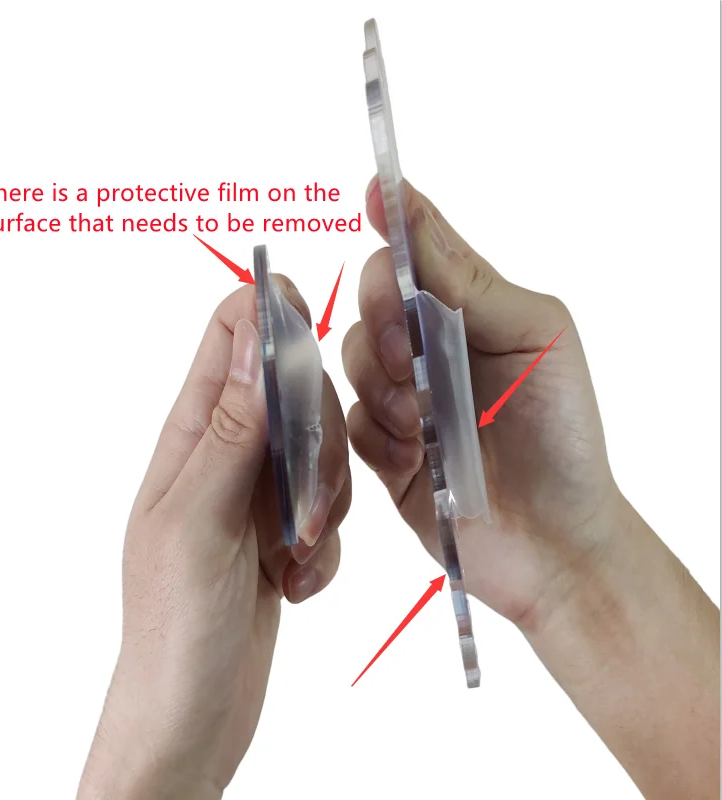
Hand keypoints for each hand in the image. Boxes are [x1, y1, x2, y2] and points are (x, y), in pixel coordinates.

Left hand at [79, 278, 350, 799]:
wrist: (191, 714)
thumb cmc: (175, 626)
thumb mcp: (198, 522)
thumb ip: (231, 430)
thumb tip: (257, 337)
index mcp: (192, 434)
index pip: (229, 334)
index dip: (272, 315)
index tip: (311, 340)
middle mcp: (227, 452)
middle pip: (295, 390)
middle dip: (320, 437)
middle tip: (307, 503)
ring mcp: (257, 492)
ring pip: (322, 449)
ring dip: (326, 501)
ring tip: (295, 554)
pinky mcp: (283, 531)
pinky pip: (329, 509)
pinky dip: (325, 546)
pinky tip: (294, 582)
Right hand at [345, 177, 718, 799]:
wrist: (552, 539)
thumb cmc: (561, 434)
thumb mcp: (532, 337)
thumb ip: (468, 279)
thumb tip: (409, 209)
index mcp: (468, 312)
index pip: (414, 255)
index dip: (393, 224)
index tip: (375, 196)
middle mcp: (428, 348)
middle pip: (370, 303)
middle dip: (385, 322)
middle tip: (414, 359)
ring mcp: (402, 398)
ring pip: (353, 360)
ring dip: (386, 387)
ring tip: (427, 425)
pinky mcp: (380, 447)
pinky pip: (349, 420)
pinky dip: (378, 432)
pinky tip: (414, 454)